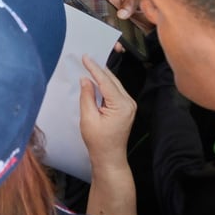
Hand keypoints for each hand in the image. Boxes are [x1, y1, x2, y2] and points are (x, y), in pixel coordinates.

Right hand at [79, 55, 135, 170]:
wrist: (109, 157)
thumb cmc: (98, 141)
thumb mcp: (88, 118)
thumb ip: (87, 96)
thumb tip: (85, 79)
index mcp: (121, 105)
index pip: (106, 81)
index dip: (94, 68)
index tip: (85, 57)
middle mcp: (129, 103)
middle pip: (112, 80)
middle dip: (99, 69)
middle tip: (87, 58)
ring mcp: (130, 105)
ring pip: (114, 84)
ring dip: (102, 76)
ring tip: (90, 66)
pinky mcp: (127, 108)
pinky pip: (115, 91)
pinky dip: (106, 85)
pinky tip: (97, 80)